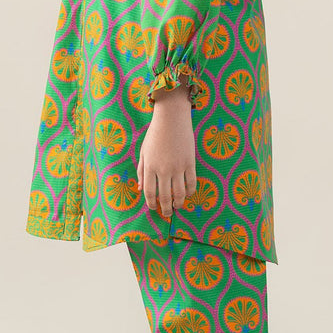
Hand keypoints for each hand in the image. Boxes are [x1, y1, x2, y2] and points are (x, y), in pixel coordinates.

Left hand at [136, 85, 196, 218]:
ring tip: (178, 206)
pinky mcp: (190, 162)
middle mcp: (163, 169)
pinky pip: (192, 183)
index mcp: (150, 167)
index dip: (151, 204)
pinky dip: (190, 192)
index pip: (149, 193)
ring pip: (180, 193)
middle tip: (167, 214)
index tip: (153, 208)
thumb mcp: (144, 152)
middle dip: (166, 209)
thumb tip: (141, 189)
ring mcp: (178, 167)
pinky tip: (188, 195)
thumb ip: (142, 171)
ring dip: (179, 203)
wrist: (172, 118)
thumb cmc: (155, 134)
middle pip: (165, 196)